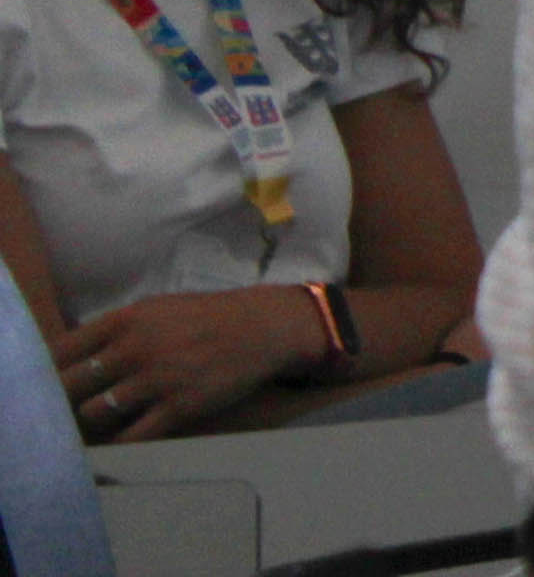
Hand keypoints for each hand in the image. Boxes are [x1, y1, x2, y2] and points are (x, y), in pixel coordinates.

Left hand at [60, 284, 322, 441]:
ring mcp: (156, 379)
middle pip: (70, 384)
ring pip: (94, 412)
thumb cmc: (209, 316)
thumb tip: (77, 355)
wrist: (265, 327)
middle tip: (70, 406)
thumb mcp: (159, 308)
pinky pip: (131, 437)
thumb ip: (118, 330)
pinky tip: (125, 438)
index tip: (52, 381)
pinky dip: (121, 442)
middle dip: (64, 399)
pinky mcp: (178, 406)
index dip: (49, 370)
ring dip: (94, 420)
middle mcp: (135, 348)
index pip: (63, 349)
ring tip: (101, 421)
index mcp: (127, 319)